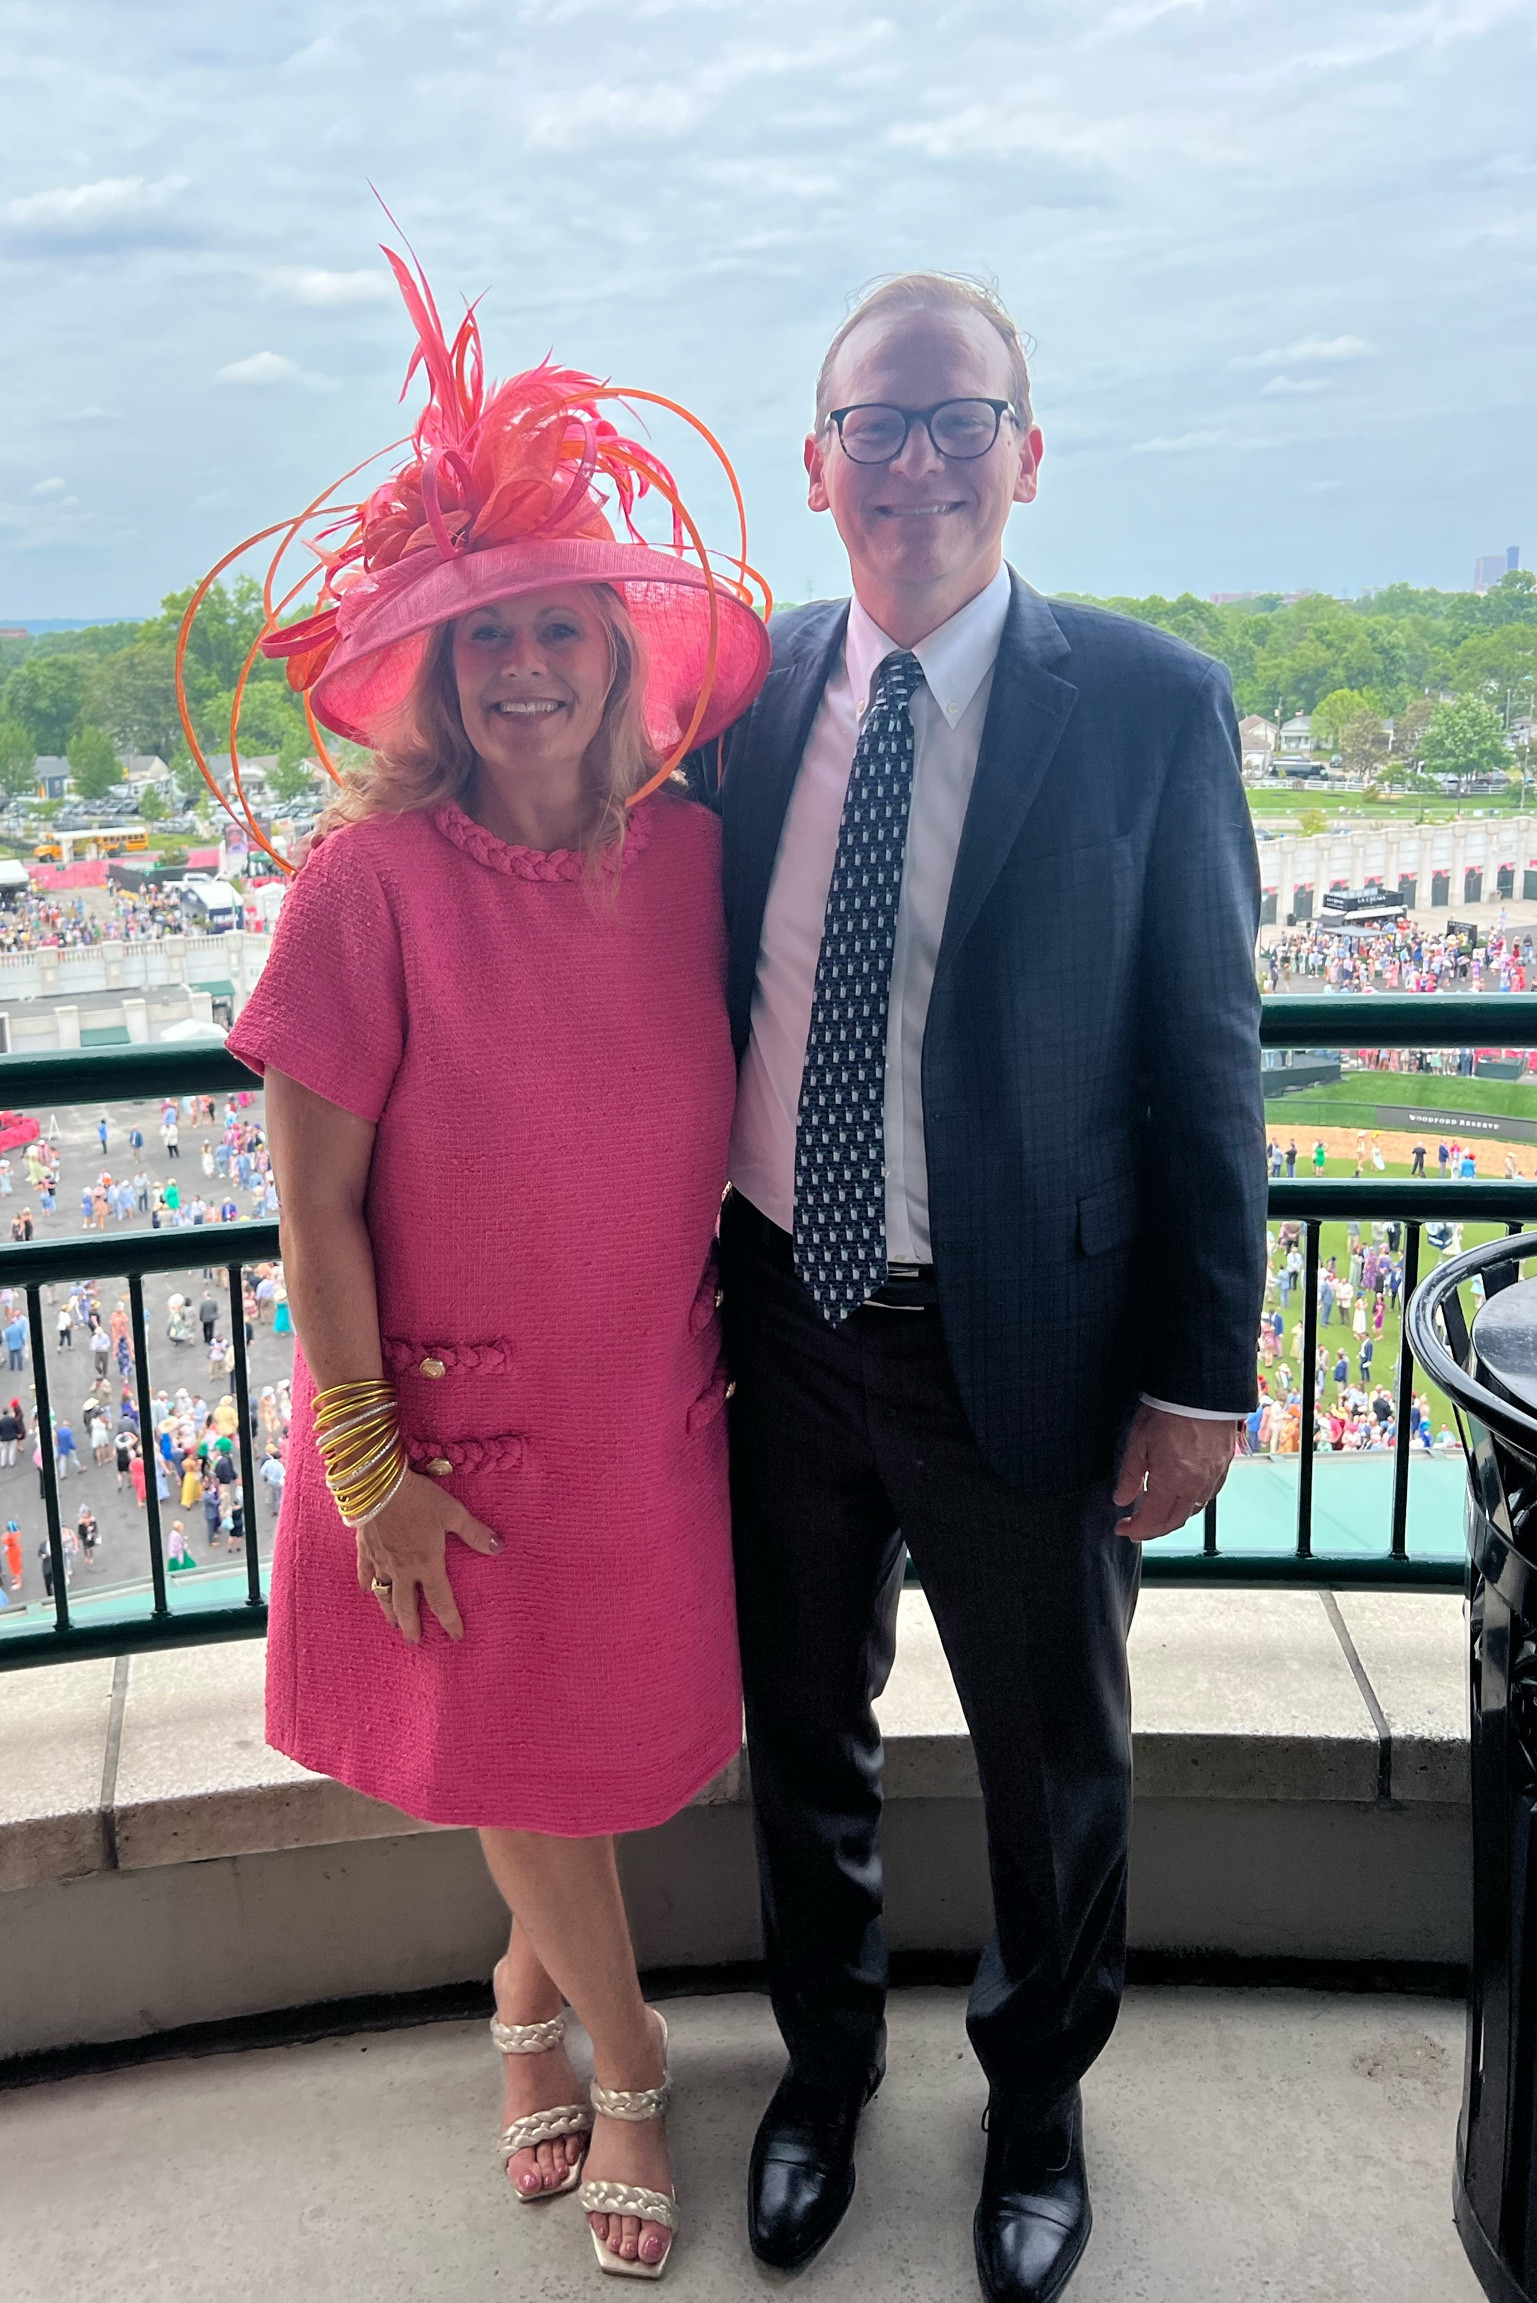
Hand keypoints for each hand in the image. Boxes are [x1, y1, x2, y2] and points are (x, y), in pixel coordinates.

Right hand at [354, 1469, 501, 1642]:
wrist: (378, 1485)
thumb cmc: (419, 1498)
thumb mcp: (453, 1512)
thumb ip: (475, 1533)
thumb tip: (499, 1547)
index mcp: (427, 1564)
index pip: (441, 1601)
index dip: (450, 1621)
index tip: (456, 1636)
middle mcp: (402, 1570)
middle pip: (406, 1606)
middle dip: (412, 1626)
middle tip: (415, 1641)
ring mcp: (380, 1561)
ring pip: (384, 1594)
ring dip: (389, 1612)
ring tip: (393, 1625)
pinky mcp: (365, 1549)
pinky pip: (364, 1573)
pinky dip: (366, 1584)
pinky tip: (366, 1590)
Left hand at [1113, 1404, 1237, 1542]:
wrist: (1201, 1391)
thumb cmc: (1168, 1410)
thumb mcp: (1138, 1441)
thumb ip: (1130, 1475)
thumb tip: (1122, 1499)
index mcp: (1172, 1481)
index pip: (1153, 1519)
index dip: (1136, 1529)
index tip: (1122, 1529)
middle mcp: (1195, 1485)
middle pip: (1174, 1522)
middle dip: (1152, 1530)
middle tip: (1135, 1528)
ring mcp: (1212, 1478)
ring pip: (1191, 1511)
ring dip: (1171, 1518)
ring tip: (1154, 1515)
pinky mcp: (1223, 1468)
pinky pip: (1206, 1496)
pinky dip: (1190, 1504)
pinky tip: (1179, 1498)